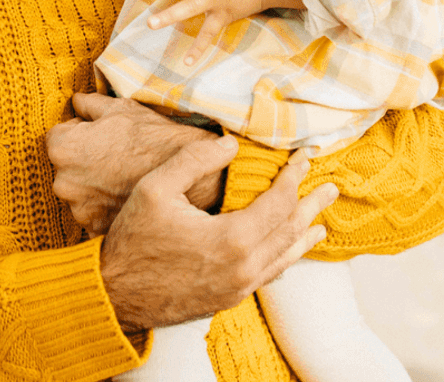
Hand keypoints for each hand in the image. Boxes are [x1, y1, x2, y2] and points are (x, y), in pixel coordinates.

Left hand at [46, 93, 221, 234]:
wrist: (188, 175)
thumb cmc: (154, 138)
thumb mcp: (122, 108)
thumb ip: (89, 103)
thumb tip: (77, 102)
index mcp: (63, 148)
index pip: (59, 136)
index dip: (82, 133)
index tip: (103, 136)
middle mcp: (63, 182)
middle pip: (67, 167)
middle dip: (85, 161)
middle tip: (116, 156)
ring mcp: (79, 210)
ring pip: (81, 193)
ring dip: (95, 186)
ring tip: (125, 176)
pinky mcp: (96, 230)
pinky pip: (95, 215)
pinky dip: (107, 208)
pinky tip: (127, 195)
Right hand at [101, 137, 337, 330]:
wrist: (112, 295)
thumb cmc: (131, 240)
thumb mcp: (155, 189)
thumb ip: (195, 160)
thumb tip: (230, 143)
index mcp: (232, 239)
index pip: (279, 202)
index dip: (295, 175)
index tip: (305, 155)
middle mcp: (244, 268)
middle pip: (291, 231)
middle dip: (311, 205)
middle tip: (331, 188)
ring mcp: (238, 287)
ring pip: (283, 258)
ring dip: (303, 236)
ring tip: (321, 223)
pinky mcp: (228, 299)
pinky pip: (267, 276)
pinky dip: (284, 259)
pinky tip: (287, 254)